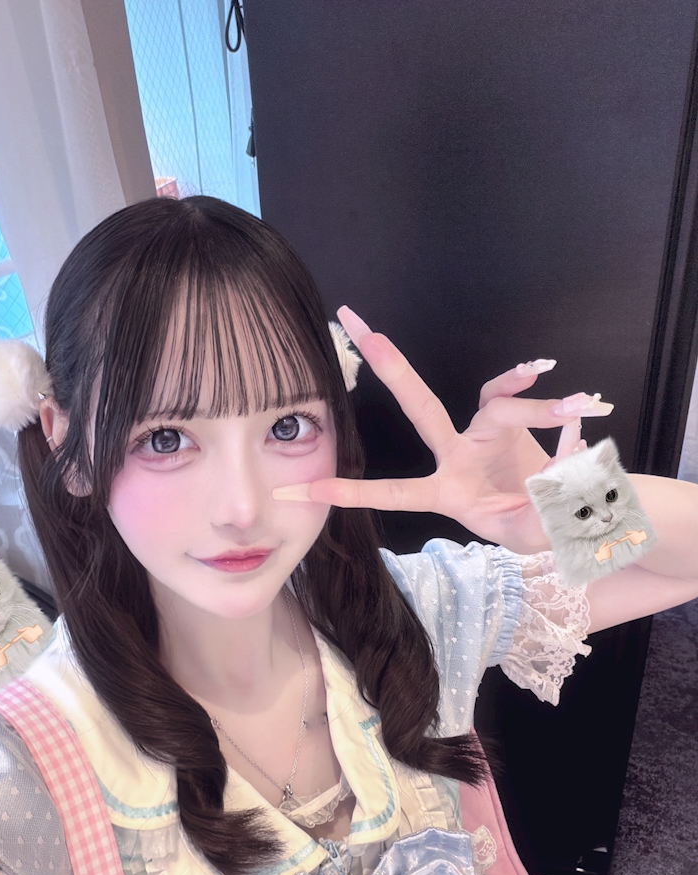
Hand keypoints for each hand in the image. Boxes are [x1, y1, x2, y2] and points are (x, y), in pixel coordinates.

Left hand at [274, 307, 610, 552]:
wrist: (566, 519)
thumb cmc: (537, 530)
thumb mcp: (531, 534)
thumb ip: (538, 507)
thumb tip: (556, 465)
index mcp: (447, 493)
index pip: (395, 492)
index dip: (354, 493)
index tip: (307, 490)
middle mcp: (456, 457)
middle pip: (420, 407)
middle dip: (391, 368)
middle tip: (362, 332)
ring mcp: (482, 435)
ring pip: (493, 402)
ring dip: (531, 405)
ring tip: (572, 409)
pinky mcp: (508, 421)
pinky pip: (517, 396)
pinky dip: (541, 397)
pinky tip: (576, 405)